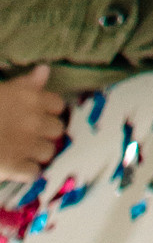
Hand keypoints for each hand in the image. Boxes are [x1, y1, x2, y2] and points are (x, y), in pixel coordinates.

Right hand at [0, 65, 66, 180]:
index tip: (40, 114)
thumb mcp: (2, 90)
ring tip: (25, 151)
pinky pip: (34, 172)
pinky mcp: (15, 167)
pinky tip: (18, 168)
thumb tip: (45, 70)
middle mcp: (35, 121)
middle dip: (46, 132)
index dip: (49, 110)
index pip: (58, 105)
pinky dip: (27, 172)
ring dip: (38, 152)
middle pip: (57, 129)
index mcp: (32, 99)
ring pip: (48, 152)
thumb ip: (26, 82)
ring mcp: (27, 145)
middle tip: (32, 134)